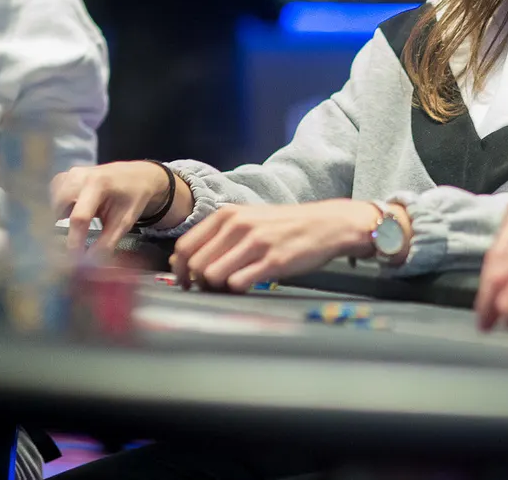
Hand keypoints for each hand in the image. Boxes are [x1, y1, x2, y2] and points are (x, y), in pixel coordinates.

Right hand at [53, 161, 185, 252]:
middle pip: (60, 208)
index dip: (74, 241)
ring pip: (53, 202)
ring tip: (82, 221)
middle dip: (65, 227)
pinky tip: (74, 210)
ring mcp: (71, 173)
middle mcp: (80, 175)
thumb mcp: (124, 221)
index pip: (79, 217)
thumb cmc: (133, 198)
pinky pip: (54, 195)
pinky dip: (59, 206)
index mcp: (99, 184)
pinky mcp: (66, 175)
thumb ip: (106, 243)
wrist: (137, 175)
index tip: (75, 260)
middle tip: (77, 240)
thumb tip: (87, 264)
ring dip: (61, 216)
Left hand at [171, 200, 376, 292]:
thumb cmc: (286, 225)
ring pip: (213, 276)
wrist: (328, 224)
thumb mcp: (249, 218)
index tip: (185, 282)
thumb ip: (221, 235)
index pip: (185, 247)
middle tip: (208, 289)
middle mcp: (238, 226)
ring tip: (227, 289)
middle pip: (195, 265)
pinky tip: (246, 288)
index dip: (179, 270)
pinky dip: (236, 291)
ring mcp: (256, 243)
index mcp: (228, 214)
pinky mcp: (274, 261)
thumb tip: (190, 261)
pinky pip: (238, 283)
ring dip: (215, 289)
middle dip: (197, 283)